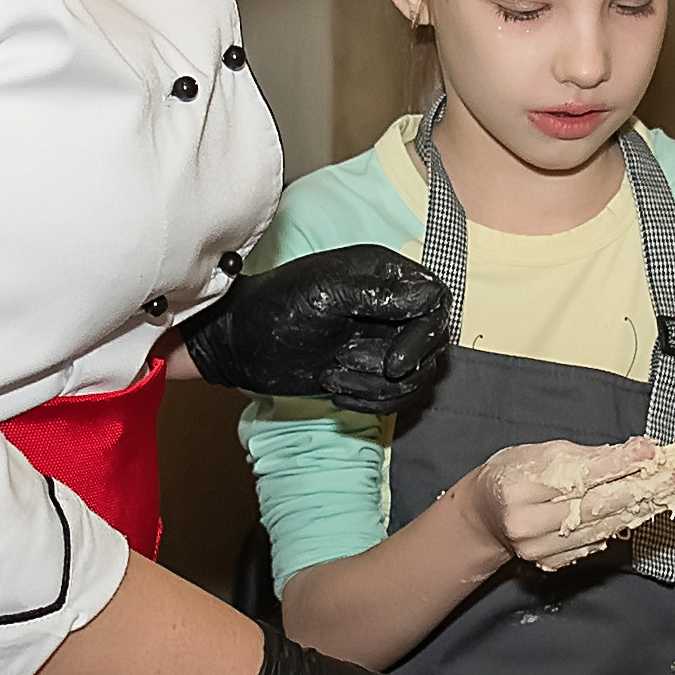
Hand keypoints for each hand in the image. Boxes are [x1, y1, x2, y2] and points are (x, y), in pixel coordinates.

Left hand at [181, 248, 448, 411]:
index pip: (435, 301)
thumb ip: (376, 295)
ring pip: (418, 374)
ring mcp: (382, 338)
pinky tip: (335, 391)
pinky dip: (371, 401)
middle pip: (434, 341)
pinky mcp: (370, 370)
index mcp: (385, 273)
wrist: (239, 345)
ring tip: (333, 375)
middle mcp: (390, 303)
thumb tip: (427, 299)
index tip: (395, 363)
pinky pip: (397, 395)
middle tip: (349, 366)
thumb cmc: (273, 307)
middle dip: (398, 366)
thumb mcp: (325, 295)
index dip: (423, 335)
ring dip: (377, 386)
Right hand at [463, 438, 662, 574]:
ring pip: (598, 529)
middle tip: (669, 478)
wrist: (484, 516)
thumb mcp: (539, 453)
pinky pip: (592, 545)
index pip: (578, 476)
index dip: (617, 464)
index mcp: (519, 487)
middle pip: (593, 507)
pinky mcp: (549, 563)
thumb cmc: (512, 476)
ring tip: (662, 494)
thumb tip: (633, 451)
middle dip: (636, 490)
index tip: (648, 451)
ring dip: (635, 510)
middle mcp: (527, 522)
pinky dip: (616, 528)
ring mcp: (538, 548)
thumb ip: (585, 456)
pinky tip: (636, 514)